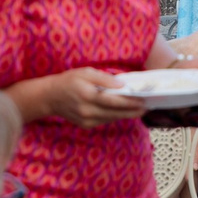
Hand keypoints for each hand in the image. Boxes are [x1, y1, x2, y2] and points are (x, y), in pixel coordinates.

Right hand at [21, 67, 145, 126]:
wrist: (50, 97)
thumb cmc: (69, 80)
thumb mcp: (86, 72)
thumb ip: (104, 78)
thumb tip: (122, 85)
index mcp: (88, 95)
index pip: (114, 101)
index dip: (130, 102)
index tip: (143, 101)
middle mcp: (88, 110)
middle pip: (115, 113)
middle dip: (132, 111)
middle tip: (147, 108)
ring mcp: (86, 120)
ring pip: (111, 118)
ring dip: (126, 115)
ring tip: (139, 110)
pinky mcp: (86, 125)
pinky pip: (104, 121)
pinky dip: (114, 116)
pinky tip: (123, 112)